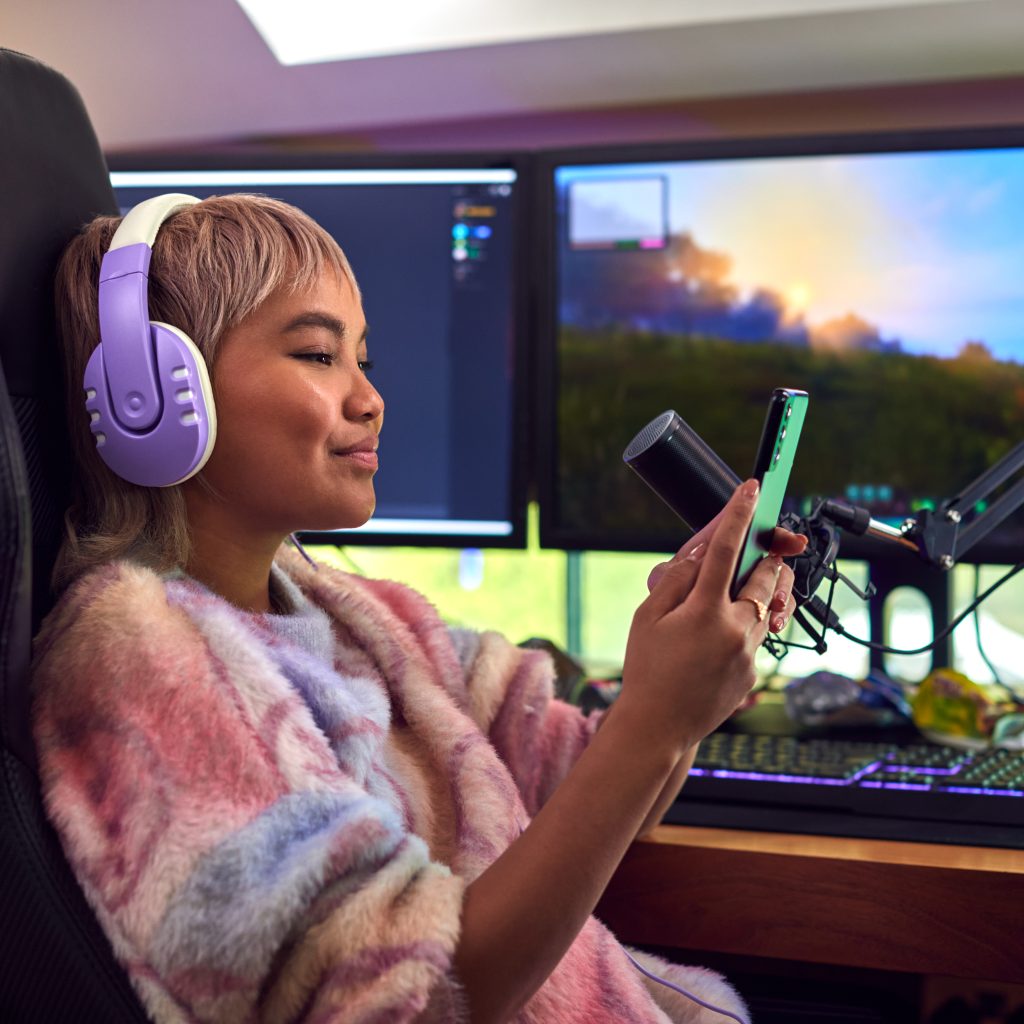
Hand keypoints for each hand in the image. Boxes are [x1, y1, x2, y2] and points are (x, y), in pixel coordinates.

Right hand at [618, 479, 795, 754]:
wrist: (660, 727)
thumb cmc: (646, 669)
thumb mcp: (647, 617)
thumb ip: (677, 579)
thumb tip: (702, 552)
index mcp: (705, 610)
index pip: (725, 548)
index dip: (738, 514)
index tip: (752, 488)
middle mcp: (736, 628)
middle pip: (767, 576)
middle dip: (765, 557)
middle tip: (756, 551)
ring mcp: (749, 653)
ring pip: (769, 607)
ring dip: (758, 593)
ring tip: (726, 602)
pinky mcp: (754, 671)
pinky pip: (759, 637)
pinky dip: (746, 627)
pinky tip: (714, 643)